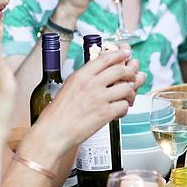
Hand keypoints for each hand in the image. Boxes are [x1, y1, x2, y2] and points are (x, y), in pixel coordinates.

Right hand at [26, 49, 140, 154]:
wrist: (53, 133)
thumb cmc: (57, 114)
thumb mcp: (68, 87)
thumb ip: (85, 79)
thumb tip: (100, 75)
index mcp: (81, 76)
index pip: (106, 58)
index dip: (120, 54)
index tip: (127, 53)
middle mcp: (91, 84)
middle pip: (120, 71)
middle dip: (131, 72)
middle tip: (134, 76)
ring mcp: (99, 99)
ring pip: (126, 88)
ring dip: (131, 93)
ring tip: (129, 98)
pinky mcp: (104, 114)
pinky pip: (124, 106)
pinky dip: (125, 109)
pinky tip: (120, 111)